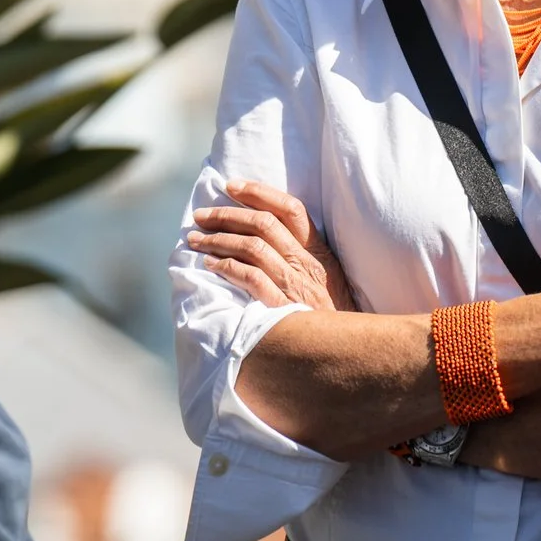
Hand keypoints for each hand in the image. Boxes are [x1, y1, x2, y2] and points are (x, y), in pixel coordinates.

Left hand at [185, 180, 354, 311]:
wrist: (344, 354)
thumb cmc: (331, 322)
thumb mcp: (329, 285)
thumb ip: (304, 262)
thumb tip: (264, 239)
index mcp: (320, 254)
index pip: (291, 209)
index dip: (260, 192)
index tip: (231, 186)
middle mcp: (309, 265)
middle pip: (264, 224)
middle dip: (228, 215)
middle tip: (200, 216)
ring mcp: (297, 287)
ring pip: (253, 247)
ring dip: (219, 239)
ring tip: (196, 240)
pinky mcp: (284, 309)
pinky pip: (252, 278)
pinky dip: (227, 267)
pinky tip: (210, 265)